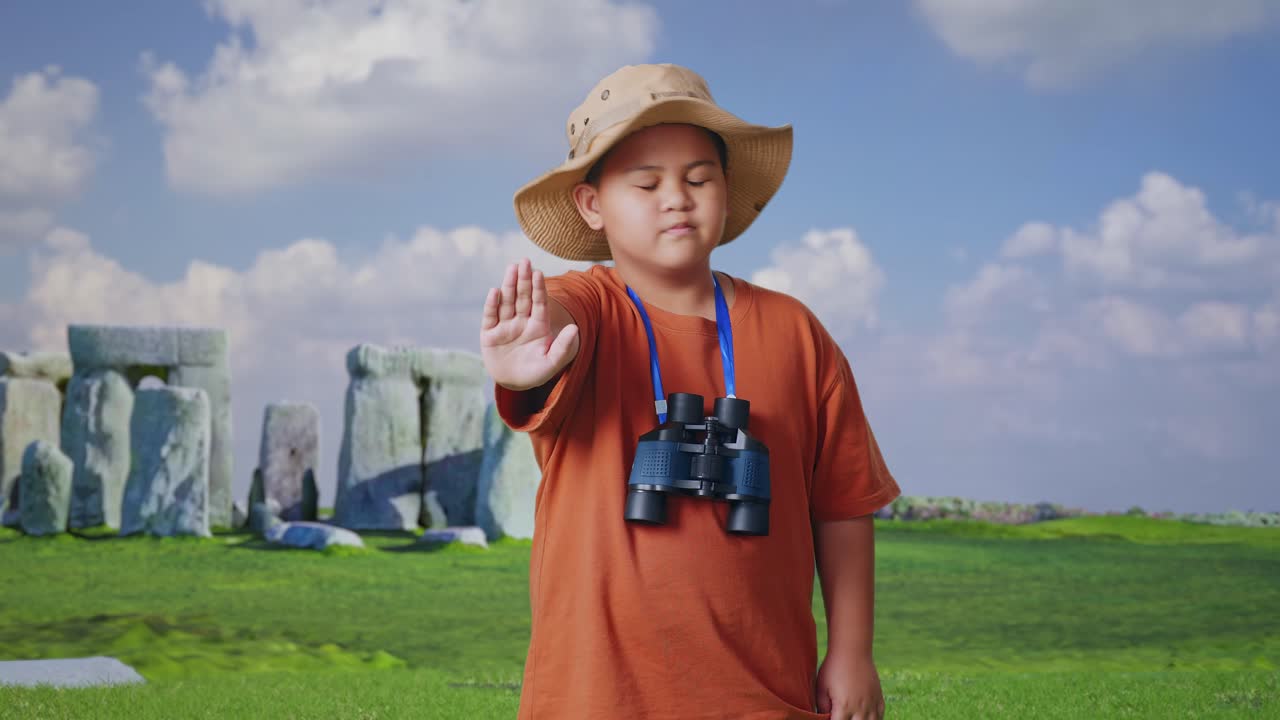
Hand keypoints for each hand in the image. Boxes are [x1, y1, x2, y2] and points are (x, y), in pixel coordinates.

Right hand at [480, 258, 578, 391]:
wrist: (512, 383)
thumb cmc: (535, 373)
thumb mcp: (552, 363)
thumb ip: (563, 347)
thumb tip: (575, 328)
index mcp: (538, 326)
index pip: (539, 303)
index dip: (539, 288)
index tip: (539, 273)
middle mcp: (521, 322)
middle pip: (523, 297)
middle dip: (524, 280)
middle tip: (524, 261)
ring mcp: (505, 326)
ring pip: (507, 302)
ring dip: (509, 285)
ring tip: (511, 268)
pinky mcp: (489, 334)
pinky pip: (490, 316)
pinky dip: (492, 305)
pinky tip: (495, 292)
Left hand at [815, 651, 885, 719]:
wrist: (852, 650)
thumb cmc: (833, 668)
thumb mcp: (821, 688)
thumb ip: (822, 708)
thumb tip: (822, 718)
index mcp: (844, 708)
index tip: (832, 718)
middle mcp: (860, 709)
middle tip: (841, 716)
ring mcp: (872, 703)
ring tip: (853, 718)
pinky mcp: (878, 697)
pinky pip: (880, 716)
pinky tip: (866, 718)